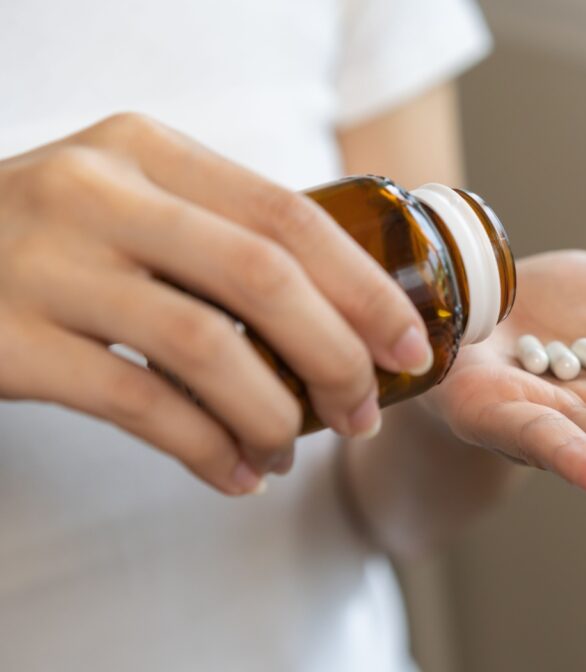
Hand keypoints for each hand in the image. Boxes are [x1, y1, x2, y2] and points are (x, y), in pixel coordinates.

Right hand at [0, 114, 431, 493]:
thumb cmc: (54, 243)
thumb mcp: (131, 203)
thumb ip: (221, 235)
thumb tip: (350, 313)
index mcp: (147, 150)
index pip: (287, 214)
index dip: (364, 286)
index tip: (410, 346)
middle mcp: (97, 192)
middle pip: (262, 277)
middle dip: (335, 355)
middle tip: (364, 411)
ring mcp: (45, 264)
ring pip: (205, 346)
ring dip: (273, 413)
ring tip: (295, 451)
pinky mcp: (6, 342)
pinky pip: (138, 404)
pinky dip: (205, 448)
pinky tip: (236, 474)